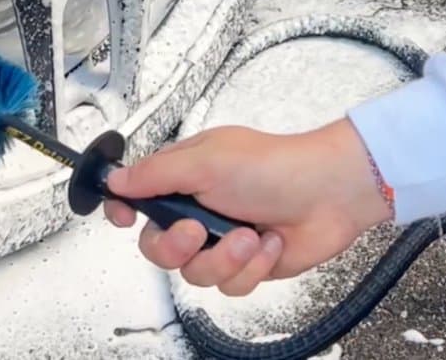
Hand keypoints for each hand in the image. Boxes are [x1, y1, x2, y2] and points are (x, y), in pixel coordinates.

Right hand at [104, 118, 392, 294]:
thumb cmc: (274, 165)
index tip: (123, 218)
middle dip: (177, 246)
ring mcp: (223, 237)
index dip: (125, 209)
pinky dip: (252, 266)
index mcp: (186, 173)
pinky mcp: (247, 263)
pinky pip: (230, 285)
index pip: (139, 195)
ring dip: (225, 257)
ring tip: (250, 235)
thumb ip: (156, 174)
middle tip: (197, 231)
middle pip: (159, 247)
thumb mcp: (207, 161)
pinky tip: (269, 242)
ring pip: (195, 273)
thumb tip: (116, 180)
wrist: (329, 194)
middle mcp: (200, 206)